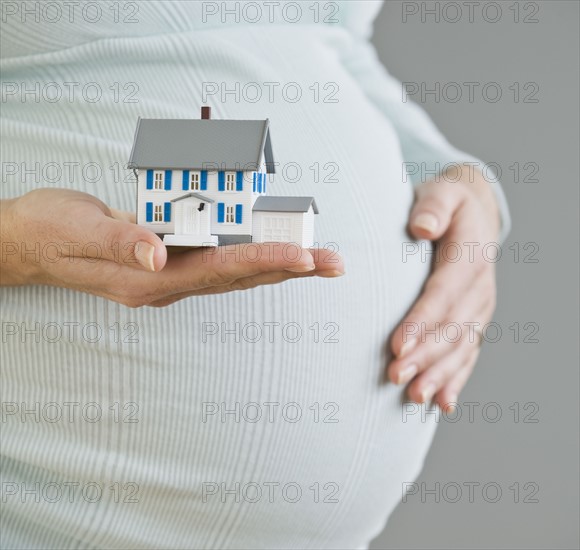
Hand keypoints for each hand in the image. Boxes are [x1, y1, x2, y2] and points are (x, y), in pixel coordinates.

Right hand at [0, 189, 343, 306]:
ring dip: (277, 263)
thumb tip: (158, 254)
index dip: (263, 259)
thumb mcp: (75, 231)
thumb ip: (118, 241)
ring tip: (317, 258)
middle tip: (333, 263)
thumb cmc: (48, 232)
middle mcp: (166, 282)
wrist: (27, 241)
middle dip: (289, 268)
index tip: (303, 255)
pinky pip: (218, 261)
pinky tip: (272, 247)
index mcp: (147, 279)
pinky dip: (250, 254)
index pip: (219, 269)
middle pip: (240, 276)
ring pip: (235, 272)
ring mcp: (169, 275)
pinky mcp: (168, 261)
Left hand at [388, 170, 500, 411]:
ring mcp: (480, 308)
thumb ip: (433, 207)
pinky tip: (443, 402)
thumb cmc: (449, 204)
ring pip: (461, 347)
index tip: (396, 345)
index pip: (442, 294)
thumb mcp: (443, 193)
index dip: (420, 321)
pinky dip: (456, 379)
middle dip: (424, 356)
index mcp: (470, 257)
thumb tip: (424, 226)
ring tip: (415, 396)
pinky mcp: (475, 321)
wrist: (473, 214)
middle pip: (451, 328)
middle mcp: (480, 288)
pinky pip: (469, 353)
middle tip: (396, 376)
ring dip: (438, 374)